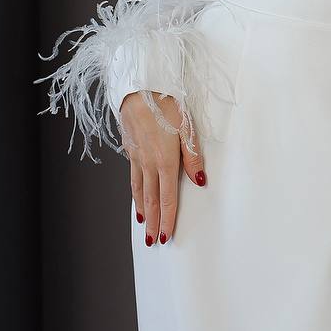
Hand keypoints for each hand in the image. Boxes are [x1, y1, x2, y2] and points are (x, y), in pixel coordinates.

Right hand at [120, 91, 207, 245]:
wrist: (138, 88)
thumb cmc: (166, 104)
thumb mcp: (187, 128)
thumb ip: (192, 156)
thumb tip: (200, 180)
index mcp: (165, 161)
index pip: (167, 197)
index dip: (167, 218)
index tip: (166, 236)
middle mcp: (148, 163)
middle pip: (150, 200)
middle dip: (153, 223)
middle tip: (153, 242)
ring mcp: (137, 157)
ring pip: (139, 190)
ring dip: (142, 210)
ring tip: (144, 225)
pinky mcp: (130, 150)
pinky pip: (132, 177)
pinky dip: (134, 193)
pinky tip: (136, 197)